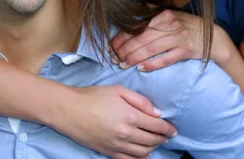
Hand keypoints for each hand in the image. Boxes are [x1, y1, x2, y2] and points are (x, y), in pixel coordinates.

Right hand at [60, 85, 176, 158]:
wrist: (69, 110)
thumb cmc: (93, 96)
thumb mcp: (119, 91)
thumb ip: (141, 101)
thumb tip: (157, 112)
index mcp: (131, 116)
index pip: (157, 126)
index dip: (168, 128)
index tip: (174, 129)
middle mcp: (126, 134)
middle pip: (152, 140)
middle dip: (163, 138)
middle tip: (168, 135)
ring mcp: (117, 145)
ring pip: (143, 153)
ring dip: (153, 148)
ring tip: (156, 142)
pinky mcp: (108, 152)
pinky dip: (139, 158)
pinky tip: (143, 154)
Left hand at [111, 10, 231, 71]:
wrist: (214, 37)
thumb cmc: (189, 26)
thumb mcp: (173, 14)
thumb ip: (155, 12)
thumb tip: (137, 9)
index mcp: (164, 15)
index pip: (138, 26)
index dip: (123, 37)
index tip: (112, 46)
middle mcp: (170, 24)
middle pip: (142, 38)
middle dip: (125, 49)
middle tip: (115, 58)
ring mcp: (179, 38)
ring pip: (151, 49)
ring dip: (134, 58)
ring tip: (124, 64)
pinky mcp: (186, 51)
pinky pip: (165, 59)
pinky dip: (152, 64)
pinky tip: (141, 68)